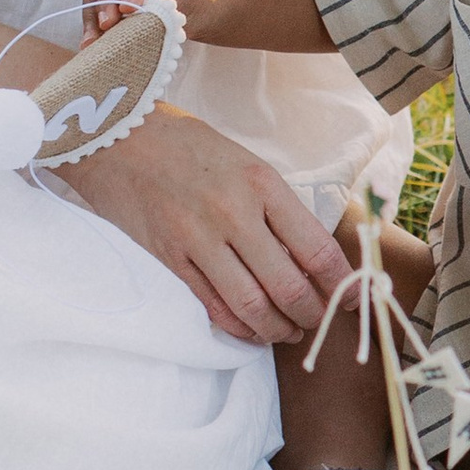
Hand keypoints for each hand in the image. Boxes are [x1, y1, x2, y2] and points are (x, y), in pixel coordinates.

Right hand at [66, 105, 347, 342]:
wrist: (118, 138)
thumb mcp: (246, 164)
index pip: (316, 248)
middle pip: (288, 286)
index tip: (351, 299)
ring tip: (288, 331)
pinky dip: (239, 327)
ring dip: (277, 328)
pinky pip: (212, 307)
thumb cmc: (190, 148)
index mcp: (261, 183)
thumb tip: (314, 260)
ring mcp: (197, 238)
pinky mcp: (169, 258)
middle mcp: (233, 212)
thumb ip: (278, 209)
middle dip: (312, 314)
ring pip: (251, 305)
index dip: (341, 284)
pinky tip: (252, 329)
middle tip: (318, 321)